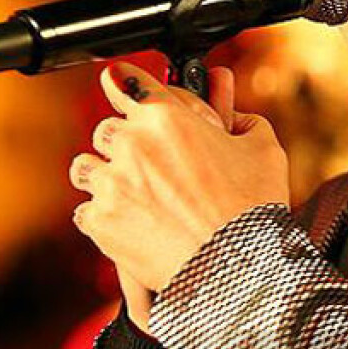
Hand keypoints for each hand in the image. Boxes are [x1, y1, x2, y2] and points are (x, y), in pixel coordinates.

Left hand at [70, 61, 290, 293]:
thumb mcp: (262, 149)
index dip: (126, 81)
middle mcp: (131, 145)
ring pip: (86, 166)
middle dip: (126, 140)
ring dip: (105, 173)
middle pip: (106, 127)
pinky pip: (84, 210)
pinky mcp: (100, 222)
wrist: (234, 268)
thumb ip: (241, 120)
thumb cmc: (251, 208)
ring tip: (131, 189)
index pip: (127, 80)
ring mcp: (111, 185)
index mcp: (166, 117)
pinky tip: (129, 220)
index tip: (119, 82)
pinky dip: (103, 214)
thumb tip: (230, 115)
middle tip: (150, 158)